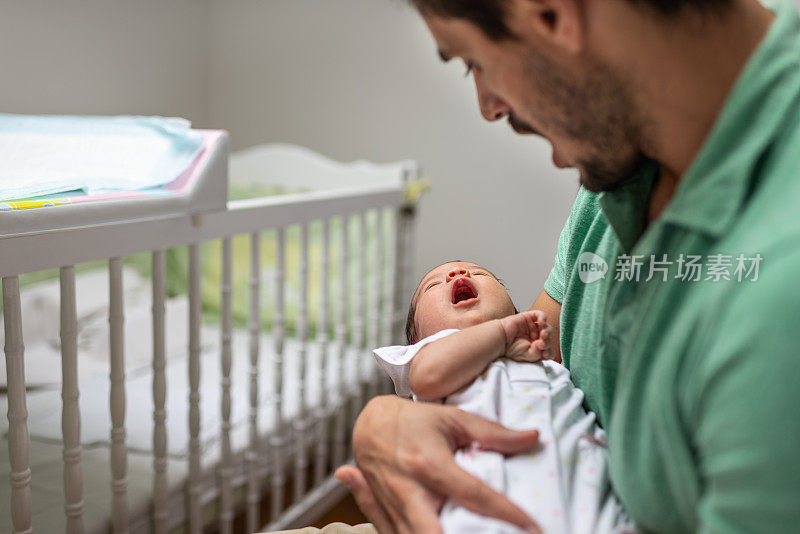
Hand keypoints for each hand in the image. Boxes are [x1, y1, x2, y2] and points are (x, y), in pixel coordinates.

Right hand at [335, 396, 541, 533]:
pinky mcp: (384, 518)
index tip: (533, 527)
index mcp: (430, 464)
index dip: (506, 513)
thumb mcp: (454, 419)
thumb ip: (493, 433)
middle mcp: (409, 491)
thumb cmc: (415, 421)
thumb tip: (533, 438)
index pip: (474, 495)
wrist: (369, 424)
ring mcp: (394, 508)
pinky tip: (439, 533)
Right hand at [500, 310, 554, 361]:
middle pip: (549, 338)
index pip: (549, 349)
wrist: (500, 339)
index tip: (544, 353)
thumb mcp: (526, 356)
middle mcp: (536, 337)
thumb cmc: (510, 348)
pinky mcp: (529, 317)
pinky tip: (542, 323)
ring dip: (547, 331)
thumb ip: (538, 353)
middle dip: (548, 342)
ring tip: (543, 335)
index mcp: (536, 347)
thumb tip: (543, 345)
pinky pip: (541, 315)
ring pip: (547, 327)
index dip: (549, 351)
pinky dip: (543, 318)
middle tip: (542, 343)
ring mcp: (533, 327)